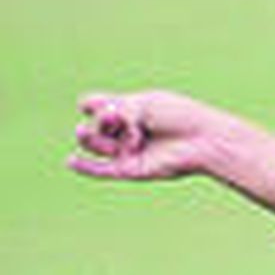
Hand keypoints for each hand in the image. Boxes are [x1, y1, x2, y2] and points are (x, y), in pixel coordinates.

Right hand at [70, 90, 227, 181]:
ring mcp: (129, 150)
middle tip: (118, 118)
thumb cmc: (180, 117)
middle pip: (96, 124)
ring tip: (117, 132)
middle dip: (102, 119)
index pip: (100, 105)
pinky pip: (102, 170)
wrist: (202, 141)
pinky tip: (71, 161)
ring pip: (95, 143)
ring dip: (96, 136)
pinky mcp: (132, 170)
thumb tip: (88, 117)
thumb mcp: (144, 104)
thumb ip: (114, 108)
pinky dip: (86, 167)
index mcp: (133, 110)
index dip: (94, 103)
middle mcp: (129, 131)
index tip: (98, 103)